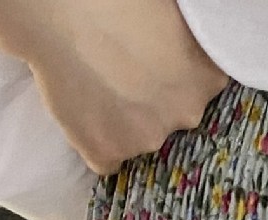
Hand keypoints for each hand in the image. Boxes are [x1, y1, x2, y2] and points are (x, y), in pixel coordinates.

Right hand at [0, 0, 230, 174]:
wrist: (60, 7)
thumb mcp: (171, 10)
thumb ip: (190, 40)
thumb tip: (185, 48)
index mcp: (208, 76)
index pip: (200, 88)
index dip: (174, 74)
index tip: (154, 61)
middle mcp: (186, 113)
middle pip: (173, 116)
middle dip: (153, 100)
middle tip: (122, 70)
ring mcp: (146, 138)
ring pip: (140, 138)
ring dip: (124, 121)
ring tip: (97, 83)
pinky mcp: (107, 153)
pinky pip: (107, 156)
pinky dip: (97, 139)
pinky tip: (84, 107)